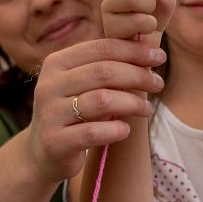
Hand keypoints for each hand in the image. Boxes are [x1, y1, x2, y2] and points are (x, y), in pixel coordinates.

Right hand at [27, 37, 165, 181]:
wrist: (43, 153)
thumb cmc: (72, 112)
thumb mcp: (82, 85)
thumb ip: (106, 67)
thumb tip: (150, 51)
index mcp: (56, 63)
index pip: (101, 48)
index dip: (133, 51)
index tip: (159, 56)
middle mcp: (49, 85)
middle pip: (103, 71)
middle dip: (138, 75)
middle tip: (158, 84)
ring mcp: (50, 114)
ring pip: (101, 100)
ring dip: (132, 103)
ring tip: (147, 109)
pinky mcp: (56, 142)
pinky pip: (93, 132)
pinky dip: (116, 129)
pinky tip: (126, 130)